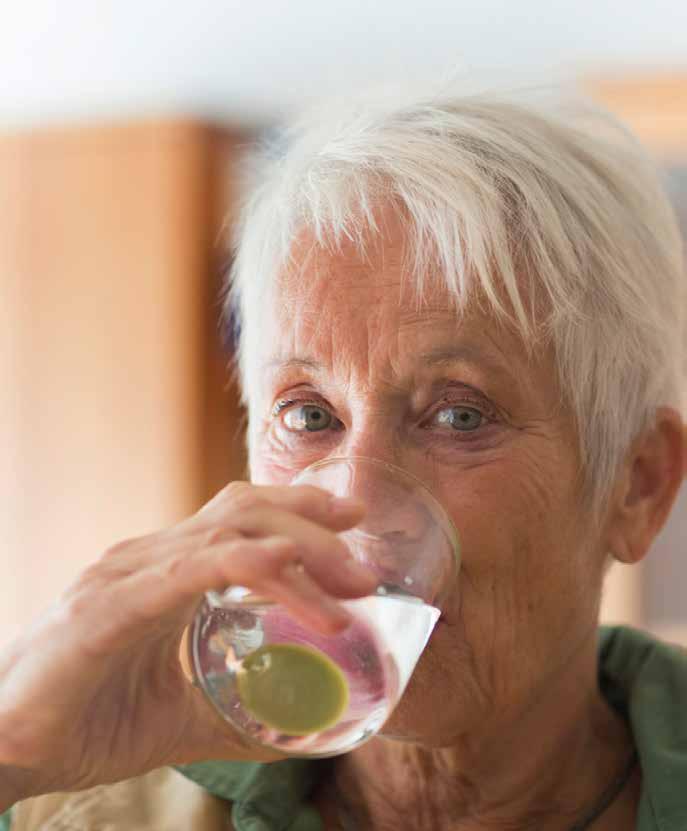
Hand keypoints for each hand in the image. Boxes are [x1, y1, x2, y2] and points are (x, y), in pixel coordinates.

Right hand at [0, 482, 371, 806]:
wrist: (7, 747)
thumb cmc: (89, 720)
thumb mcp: (183, 711)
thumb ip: (240, 712)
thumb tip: (309, 729)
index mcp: (164, 568)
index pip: (239, 513)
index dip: (298, 507)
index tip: (352, 519)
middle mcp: (148, 556)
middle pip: (244, 509)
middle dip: (314, 524)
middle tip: (366, 565)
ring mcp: (127, 573)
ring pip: (230, 532)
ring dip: (301, 550)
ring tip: (351, 586)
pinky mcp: (110, 606)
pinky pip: (194, 570)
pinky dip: (254, 572)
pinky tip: (297, 590)